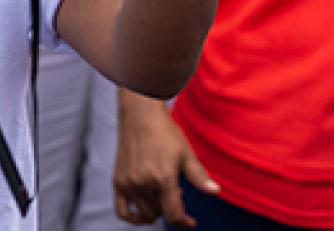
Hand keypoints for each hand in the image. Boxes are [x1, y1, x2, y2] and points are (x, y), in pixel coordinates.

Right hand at [114, 91, 218, 226]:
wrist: (139, 114)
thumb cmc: (164, 132)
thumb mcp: (186, 153)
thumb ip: (199, 177)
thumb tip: (215, 191)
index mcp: (163, 177)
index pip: (174, 216)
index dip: (184, 222)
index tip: (190, 221)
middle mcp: (143, 182)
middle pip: (160, 214)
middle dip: (171, 208)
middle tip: (175, 193)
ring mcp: (128, 182)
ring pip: (145, 213)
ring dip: (156, 209)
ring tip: (161, 193)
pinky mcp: (117, 180)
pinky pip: (122, 211)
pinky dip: (132, 217)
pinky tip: (141, 215)